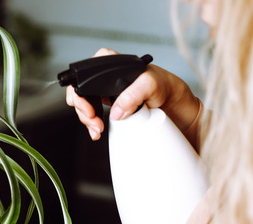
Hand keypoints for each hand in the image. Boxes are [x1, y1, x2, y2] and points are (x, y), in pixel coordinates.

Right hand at [65, 48, 199, 140]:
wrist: (173, 104)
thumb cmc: (163, 86)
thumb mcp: (151, 84)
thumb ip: (134, 94)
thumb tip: (116, 111)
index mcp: (110, 64)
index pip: (84, 73)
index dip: (80, 91)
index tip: (89, 107)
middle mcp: (105, 76)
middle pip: (79, 91)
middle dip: (82, 109)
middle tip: (93, 121)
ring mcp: (105, 92)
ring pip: (84, 105)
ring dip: (86, 120)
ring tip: (97, 129)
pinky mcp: (109, 105)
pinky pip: (92, 115)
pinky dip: (92, 125)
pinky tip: (97, 131)